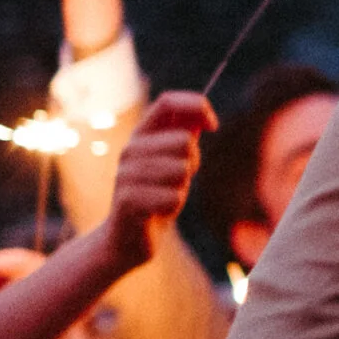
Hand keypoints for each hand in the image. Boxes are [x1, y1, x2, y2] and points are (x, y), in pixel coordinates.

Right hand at [105, 92, 214, 271]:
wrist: (126, 237)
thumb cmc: (155, 195)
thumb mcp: (173, 161)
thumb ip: (184, 136)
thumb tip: (205, 116)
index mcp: (141, 134)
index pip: (168, 101)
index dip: (197, 106)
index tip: (213, 125)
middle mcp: (130, 149)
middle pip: (184, 141)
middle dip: (192, 163)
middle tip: (176, 180)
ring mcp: (125, 174)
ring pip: (181, 170)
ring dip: (181, 188)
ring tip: (164, 195)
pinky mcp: (127, 200)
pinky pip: (173, 198)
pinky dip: (172, 206)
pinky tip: (157, 211)